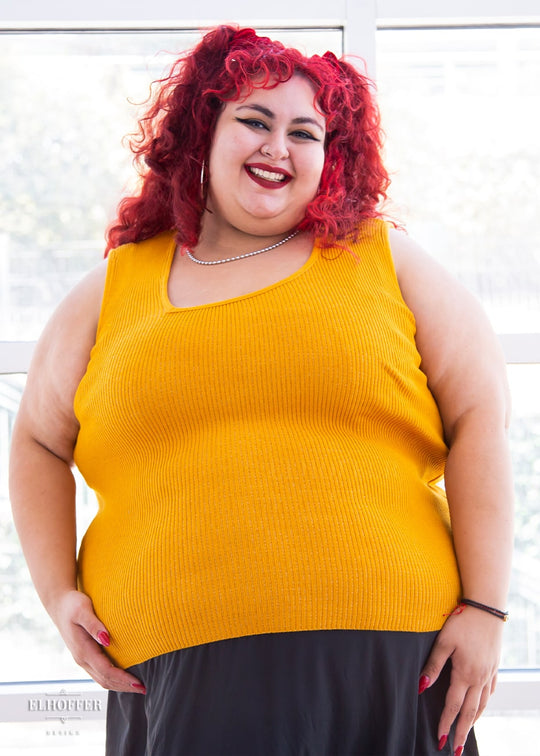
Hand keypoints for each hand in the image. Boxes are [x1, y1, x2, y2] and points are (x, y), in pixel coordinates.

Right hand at [49, 589, 145, 693]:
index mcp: (82, 650)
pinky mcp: (85, 655)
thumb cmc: (71, 605)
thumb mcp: (83, 610)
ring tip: (136, 686)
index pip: (106, 671)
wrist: (58, 604)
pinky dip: (112, 678)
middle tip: (143, 689)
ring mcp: (82, 659)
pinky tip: (123, 676)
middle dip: (124, 686)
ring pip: (101, 679)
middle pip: (105, 680)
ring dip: (119, 685)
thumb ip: (94, 625)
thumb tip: (106, 639)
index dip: (123, 679)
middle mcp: (82, 659)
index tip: (138, 683)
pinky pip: (99, 672)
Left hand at [419, 607, 503, 753]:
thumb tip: (421, 687)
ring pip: (482, 704)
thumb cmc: (462, 622)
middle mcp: (479, 677)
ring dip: (474, 720)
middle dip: (462, 731)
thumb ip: (433, 665)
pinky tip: (481, 706)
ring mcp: (489, 672)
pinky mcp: (494, 665)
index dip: (446, 722)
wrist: (486, 608)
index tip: (441, 738)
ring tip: (467, 732)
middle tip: (456, 748)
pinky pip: (490, 691)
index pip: (453, 705)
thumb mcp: (443, 642)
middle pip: (470, 711)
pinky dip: (485, 703)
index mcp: (465, 674)